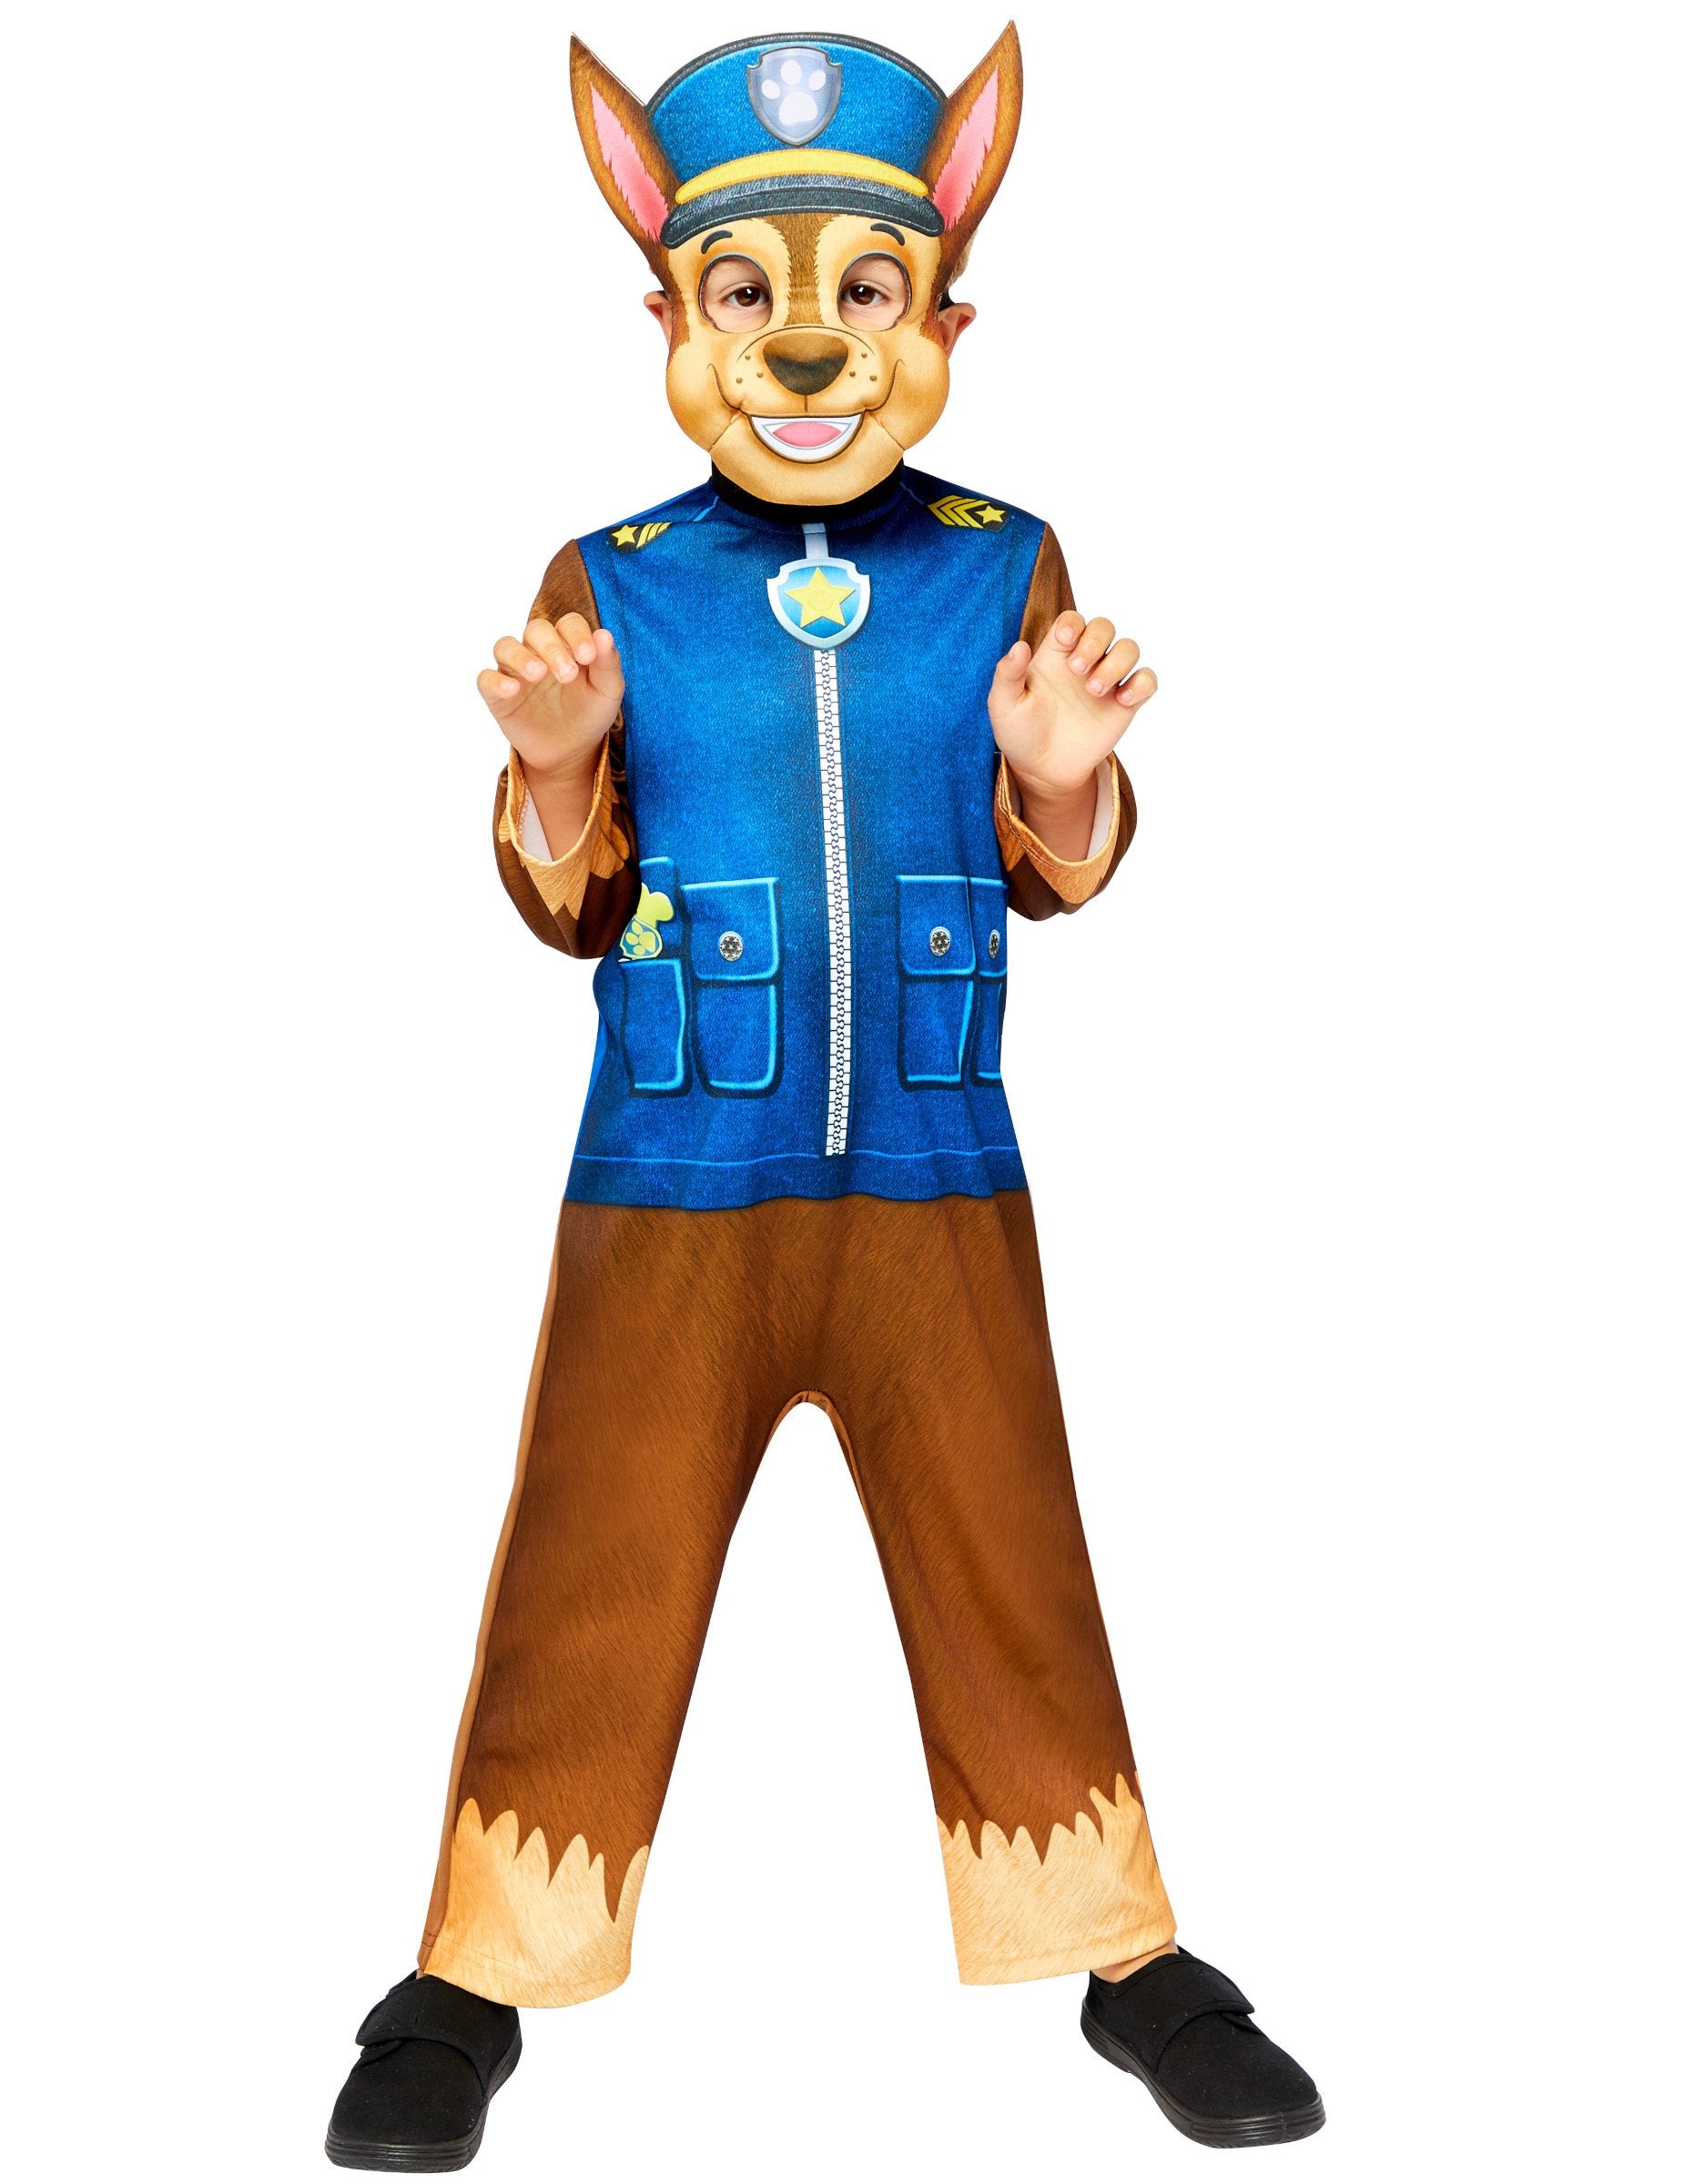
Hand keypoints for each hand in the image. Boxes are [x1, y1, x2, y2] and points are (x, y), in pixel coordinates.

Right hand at [477, 613, 623, 787]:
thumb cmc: (589, 713)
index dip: (577, 634)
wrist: (571, 751)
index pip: (568, 624)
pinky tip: (513, 691)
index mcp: (567, 644)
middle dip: (552, 648)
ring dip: (520, 656)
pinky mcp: (498, 695)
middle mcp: (538, 651)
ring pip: (505, 647)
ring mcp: (515, 671)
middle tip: (567, 674)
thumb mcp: (607, 692)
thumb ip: (608, 664)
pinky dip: (496, 682)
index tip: (588, 656)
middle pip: (536, 630)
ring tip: (538, 674)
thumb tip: (604, 635)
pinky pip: (486, 680)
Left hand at [987, 610, 1157, 825]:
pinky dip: (1141, 684)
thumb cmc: (1020, 734)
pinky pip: (1147, 681)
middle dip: (1096, 640)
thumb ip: (1008, 675)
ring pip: (1129, 649)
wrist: (1042, 770)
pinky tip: (1122, 701)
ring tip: (1095, 690)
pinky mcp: (1124, 705)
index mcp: (1055, 655)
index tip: (1065, 639)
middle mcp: (1084, 662)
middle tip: (1078, 670)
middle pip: (1104, 627)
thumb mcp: (1003, 705)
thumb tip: (1020, 646)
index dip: (1073, 622)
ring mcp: (1107, 681)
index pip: (1072, 621)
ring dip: (1117, 662)